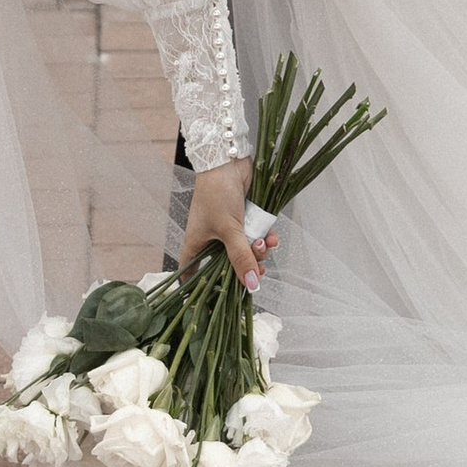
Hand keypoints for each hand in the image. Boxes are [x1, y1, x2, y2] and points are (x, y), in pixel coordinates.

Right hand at [179, 155, 269, 286]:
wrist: (228, 159)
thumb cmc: (217, 193)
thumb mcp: (229, 230)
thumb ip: (241, 258)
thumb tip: (252, 287)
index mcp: (197, 246)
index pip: (192, 276)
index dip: (201, 292)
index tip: (213, 307)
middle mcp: (212, 241)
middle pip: (228, 267)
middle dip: (246, 269)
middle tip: (259, 268)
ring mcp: (229, 229)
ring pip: (245, 252)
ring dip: (260, 251)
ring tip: (267, 243)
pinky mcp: (244, 218)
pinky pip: (256, 236)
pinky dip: (266, 238)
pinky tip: (274, 236)